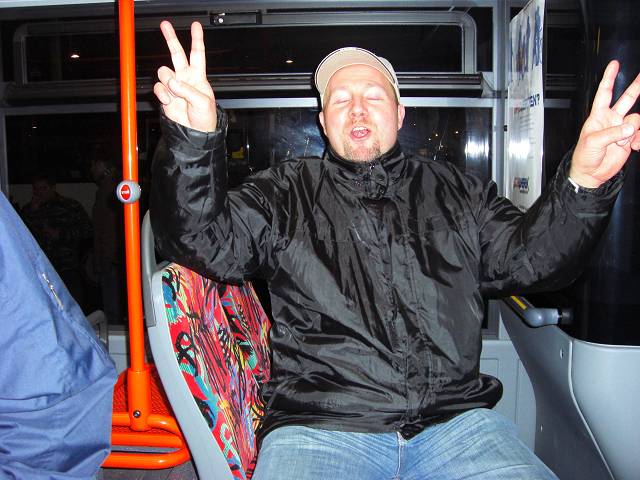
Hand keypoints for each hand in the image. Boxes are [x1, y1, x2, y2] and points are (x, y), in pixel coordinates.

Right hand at [154, 21, 216, 131]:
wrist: (195, 134)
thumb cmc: (205, 118)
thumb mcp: (202, 103)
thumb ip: (188, 91)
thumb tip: (172, 82)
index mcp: (198, 77)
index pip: (198, 54)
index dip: (197, 39)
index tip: (195, 25)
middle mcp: (185, 78)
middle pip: (177, 53)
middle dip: (170, 38)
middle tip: (164, 24)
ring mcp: (174, 86)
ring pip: (163, 71)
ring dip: (167, 82)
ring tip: (175, 94)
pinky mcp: (165, 95)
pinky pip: (158, 87)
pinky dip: (162, 94)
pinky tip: (170, 102)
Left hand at [570, 60, 639, 187]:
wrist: (591, 174)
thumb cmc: (584, 156)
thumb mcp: (593, 142)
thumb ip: (612, 133)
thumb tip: (630, 129)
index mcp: (598, 116)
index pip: (604, 93)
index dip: (609, 79)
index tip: (614, 65)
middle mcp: (611, 119)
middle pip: (627, 99)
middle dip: (636, 87)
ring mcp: (621, 129)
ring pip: (636, 120)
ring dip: (633, 131)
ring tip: (624, 144)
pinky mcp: (629, 140)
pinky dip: (639, 140)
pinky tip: (634, 147)